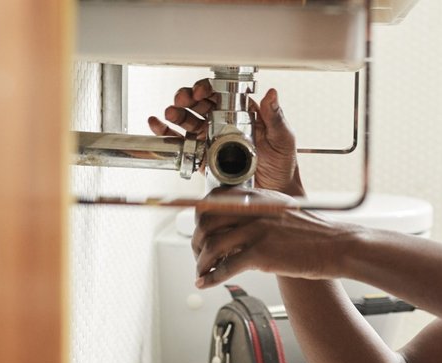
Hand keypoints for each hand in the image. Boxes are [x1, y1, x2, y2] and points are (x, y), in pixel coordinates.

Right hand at [148, 79, 304, 194]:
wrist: (275, 193)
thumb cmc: (283, 165)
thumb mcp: (283, 138)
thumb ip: (276, 117)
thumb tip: (272, 93)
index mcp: (242, 114)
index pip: (221, 94)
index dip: (208, 89)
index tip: (202, 92)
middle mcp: (224, 123)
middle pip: (200, 104)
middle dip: (187, 98)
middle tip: (182, 100)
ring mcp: (212, 139)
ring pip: (188, 120)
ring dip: (176, 113)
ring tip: (170, 113)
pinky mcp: (202, 157)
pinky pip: (182, 143)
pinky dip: (167, 133)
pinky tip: (158, 125)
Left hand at [192, 187, 363, 287]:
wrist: (337, 246)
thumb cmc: (314, 233)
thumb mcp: (282, 211)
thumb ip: (258, 213)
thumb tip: (234, 226)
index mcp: (257, 197)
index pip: (213, 200)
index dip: (200, 217)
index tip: (199, 231)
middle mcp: (253, 210)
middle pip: (206, 221)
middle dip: (195, 241)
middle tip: (197, 254)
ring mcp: (256, 231)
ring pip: (211, 245)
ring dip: (201, 262)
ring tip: (202, 272)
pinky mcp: (261, 254)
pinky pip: (226, 267)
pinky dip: (211, 278)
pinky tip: (207, 284)